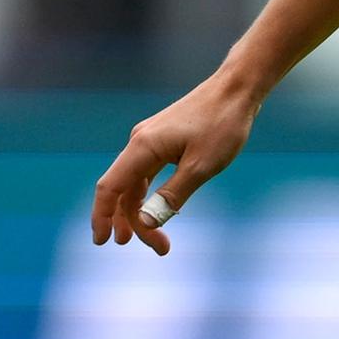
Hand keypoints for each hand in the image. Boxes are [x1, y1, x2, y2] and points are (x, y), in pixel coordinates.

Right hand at [92, 69, 262, 254]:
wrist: (236, 90)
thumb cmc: (223, 125)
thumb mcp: (201, 167)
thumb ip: (172, 196)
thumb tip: (144, 222)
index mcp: (143, 147)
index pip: (110, 188)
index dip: (102, 217)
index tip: (102, 243)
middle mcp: (139, 142)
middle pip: (123, 190)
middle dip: (133, 222)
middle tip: (158, 248)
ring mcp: (149, 140)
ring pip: (135, 183)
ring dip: (141, 211)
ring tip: (155, 239)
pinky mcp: (162, 140)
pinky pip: (147, 173)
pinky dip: (150, 195)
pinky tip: (158, 210)